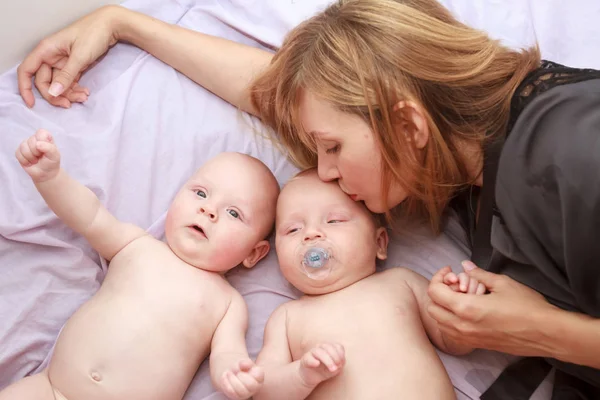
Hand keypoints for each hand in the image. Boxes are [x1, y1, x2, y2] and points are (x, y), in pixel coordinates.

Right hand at [15, 129, 60, 182]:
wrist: (45, 174)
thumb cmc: (51, 163)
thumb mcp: (55, 155)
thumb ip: (49, 148)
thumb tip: (37, 144)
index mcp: (45, 137)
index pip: (40, 132)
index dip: (41, 141)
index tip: (45, 150)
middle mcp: (35, 139)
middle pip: (30, 140)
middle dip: (36, 152)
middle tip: (40, 157)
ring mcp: (26, 145)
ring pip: (23, 146)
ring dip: (30, 157)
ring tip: (35, 160)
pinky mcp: (20, 152)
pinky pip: (18, 153)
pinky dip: (24, 160)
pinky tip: (30, 162)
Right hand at [17, 5, 122, 107]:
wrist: (111, 26)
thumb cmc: (93, 34)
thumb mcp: (80, 57)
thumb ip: (66, 75)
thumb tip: (53, 92)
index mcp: (46, 50)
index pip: (27, 70)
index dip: (25, 87)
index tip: (32, 103)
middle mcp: (51, 56)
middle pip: (44, 81)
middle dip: (54, 95)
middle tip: (68, 104)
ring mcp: (62, 62)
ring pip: (58, 84)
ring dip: (68, 94)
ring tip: (84, 97)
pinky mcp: (74, 66)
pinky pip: (69, 82)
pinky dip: (75, 89)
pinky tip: (85, 92)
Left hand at [219, 358, 263, 399]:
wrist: (231, 372)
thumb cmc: (240, 367)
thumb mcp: (243, 362)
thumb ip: (246, 362)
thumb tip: (244, 364)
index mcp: (259, 377)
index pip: (258, 376)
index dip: (250, 371)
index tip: (243, 366)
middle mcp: (254, 387)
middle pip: (250, 385)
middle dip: (241, 376)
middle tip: (236, 371)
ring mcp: (245, 394)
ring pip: (241, 391)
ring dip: (232, 379)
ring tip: (229, 372)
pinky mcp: (236, 397)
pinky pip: (231, 392)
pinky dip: (226, 382)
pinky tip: (224, 376)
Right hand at [299, 343, 344, 387]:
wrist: (311, 377)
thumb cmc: (325, 370)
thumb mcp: (335, 368)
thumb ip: (339, 364)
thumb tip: (339, 363)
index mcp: (329, 348)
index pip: (336, 346)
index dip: (340, 354)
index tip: (341, 364)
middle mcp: (320, 347)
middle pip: (328, 347)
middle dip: (335, 357)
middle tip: (336, 368)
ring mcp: (312, 352)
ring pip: (319, 351)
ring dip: (327, 360)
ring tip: (332, 369)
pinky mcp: (305, 360)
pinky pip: (308, 358)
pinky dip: (313, 360)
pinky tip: (317, 364)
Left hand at [427, 261, 557, 356]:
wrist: (547, 333)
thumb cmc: (527, 307)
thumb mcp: (502, 283)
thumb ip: (479, 274)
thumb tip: (465, 266)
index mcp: (467, 308)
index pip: (434, 292)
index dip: (438, 278)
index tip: (450, 271)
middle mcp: (462, 326)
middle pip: (432, 308)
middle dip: (438, 293)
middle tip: (454, 283)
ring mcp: (468, 338)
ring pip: (440, 322)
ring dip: (443, 308)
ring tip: (461, 297)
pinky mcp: (476, 344)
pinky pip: (452, 332)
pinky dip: (451, 320)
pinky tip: (467, 311)